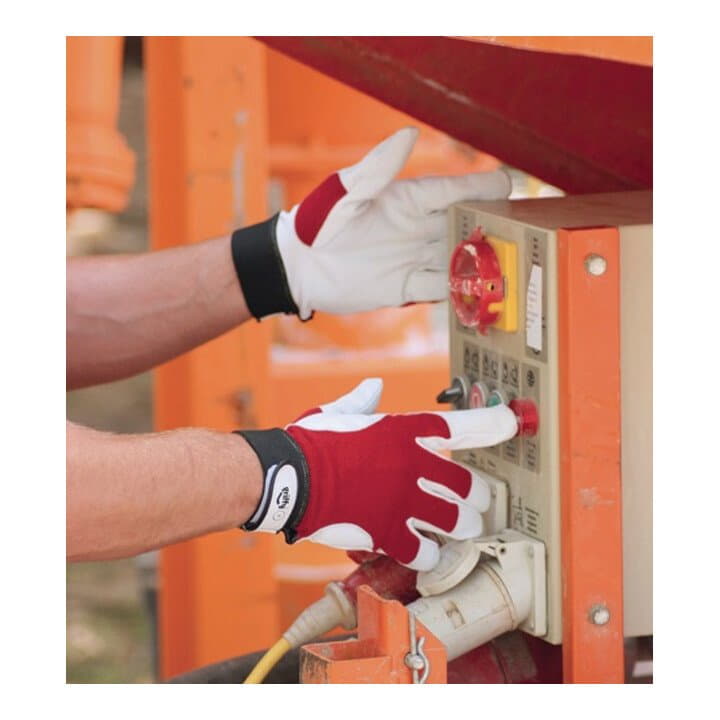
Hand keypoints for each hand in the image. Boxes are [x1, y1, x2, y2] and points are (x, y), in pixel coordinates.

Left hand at [231, 128, 510, 319]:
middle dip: (492, 226)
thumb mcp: (346, 192)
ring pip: (458, 257)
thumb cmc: (318, 222)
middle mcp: (418, 228)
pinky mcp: (405, 287)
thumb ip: (378, 168)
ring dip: (482, 260)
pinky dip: (459, 290)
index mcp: (409, 199)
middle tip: (522, 229)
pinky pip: (439, 288)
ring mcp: (414, 258)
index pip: (453, 190)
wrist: (299, 268)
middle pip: (464, 224)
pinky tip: (479, 291)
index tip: (509, 185)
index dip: (481, 188)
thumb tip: (409, 134)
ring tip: (511, 263)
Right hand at [237, 379, 517, 570]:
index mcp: (405, 432)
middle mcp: (413, 465)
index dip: (492, 424)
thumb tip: (372, 386)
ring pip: (459, 522)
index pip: (462, 427)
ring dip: (461, 527)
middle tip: (472, 504)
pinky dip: (430, 554)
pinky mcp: (389, 533)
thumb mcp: (339, 412)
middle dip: (477, 498)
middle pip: (471, 487)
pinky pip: (428, 552)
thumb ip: (363, 401)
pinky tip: (423, 551)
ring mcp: (405, 501)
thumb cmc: (312, 441)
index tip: (512, 422)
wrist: (287, 476)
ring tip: (455, 530)